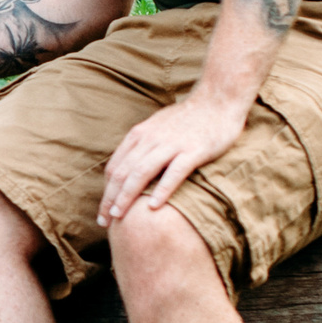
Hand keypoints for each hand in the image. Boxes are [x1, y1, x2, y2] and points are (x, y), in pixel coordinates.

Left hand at [96, 92, 249, 225]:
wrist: (217, 100)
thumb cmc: (188, 118)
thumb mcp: (157, 128)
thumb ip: (142, 146)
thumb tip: (127, 169)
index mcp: (139, 135)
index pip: (114, 167)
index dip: (106, 192)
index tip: (103, 211)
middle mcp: (151, 139)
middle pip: (123, 173)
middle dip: (110, 199)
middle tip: (104, 222)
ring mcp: (172, 144)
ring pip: (141, 173)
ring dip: (127, 196)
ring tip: (120, 216)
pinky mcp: (194, 150)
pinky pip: (174, 171)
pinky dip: (162, 189)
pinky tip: (153, 206)